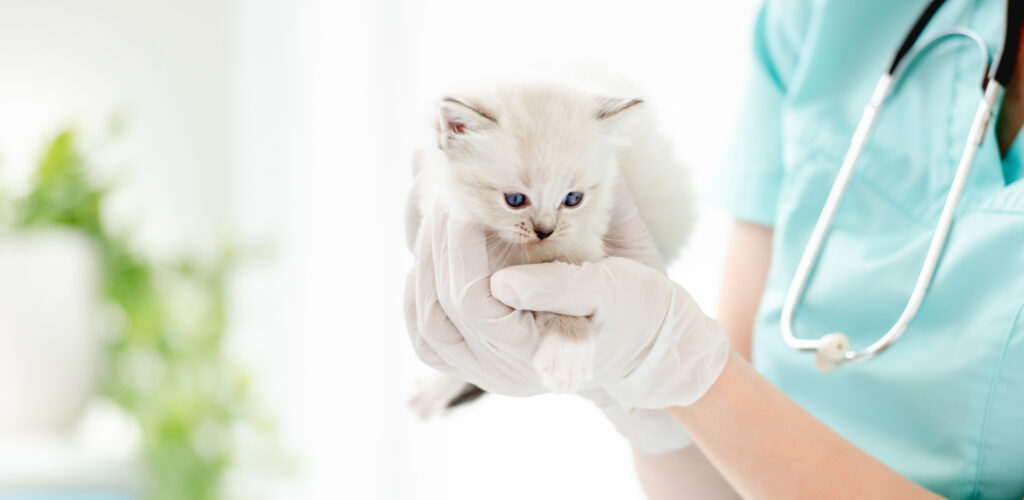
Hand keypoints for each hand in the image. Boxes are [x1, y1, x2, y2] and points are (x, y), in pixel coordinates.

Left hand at [404, 161, 695, 450]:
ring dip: (423, 265)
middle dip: (436, 245)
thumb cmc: (639, 309)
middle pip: (440, 312)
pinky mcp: (479, 361)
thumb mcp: (614, 290)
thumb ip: (561, 288)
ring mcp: (486, 372)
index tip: (465, 200)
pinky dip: (418, 294)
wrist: (649, 344)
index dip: (459, 246)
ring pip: (426, 327)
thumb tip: (502, 283)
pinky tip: (430, 253)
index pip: (473, 302)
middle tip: (446, 195)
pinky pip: (429, 337)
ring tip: (437, 216)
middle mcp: (503, 373)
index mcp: (536, 354)